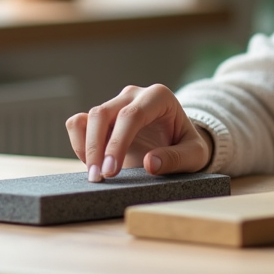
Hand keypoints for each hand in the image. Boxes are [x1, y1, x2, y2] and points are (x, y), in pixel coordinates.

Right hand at [65, 84, 211, 181]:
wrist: (178, 142)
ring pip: (89, 117)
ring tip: (94, 175)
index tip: (111, 170)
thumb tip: (150, 163)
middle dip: (97, 147)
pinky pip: (78, 123)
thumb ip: (176, 158)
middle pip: (104, 113)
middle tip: (99, 178)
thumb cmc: (187, 145)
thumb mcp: (195, 155)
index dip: (118, 142)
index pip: (132, 115)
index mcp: (159, 97)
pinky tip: (90, 163)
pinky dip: (78, 143)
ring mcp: (116, 104)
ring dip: (86, 147)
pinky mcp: (102, 117)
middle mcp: (134, 95)